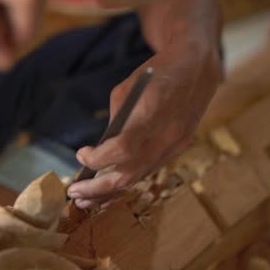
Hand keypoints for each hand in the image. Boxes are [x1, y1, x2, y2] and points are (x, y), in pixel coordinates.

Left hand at [68, 41, 220, 207]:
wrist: (195, 69)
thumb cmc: (154, 74)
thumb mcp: (126, 89)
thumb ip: (115, 123)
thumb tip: (100, 151)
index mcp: (152, 114)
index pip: (122, 149)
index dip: (97, 159)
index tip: (81, 154)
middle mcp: (166, 136)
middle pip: (129, 175)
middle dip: (98, 189)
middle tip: (74, 192)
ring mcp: (174, 147)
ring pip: (139, 179)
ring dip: (109, 193)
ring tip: (85, 200)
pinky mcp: (177, 151)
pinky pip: (148, 172)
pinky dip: (126, 182)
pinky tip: (108, 190)